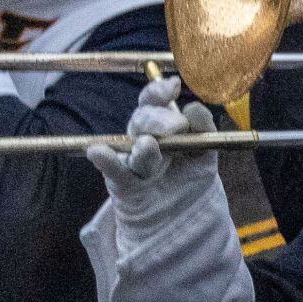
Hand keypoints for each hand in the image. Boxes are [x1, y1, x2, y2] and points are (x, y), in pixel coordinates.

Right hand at [86, 77, 218, 215]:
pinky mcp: (122, 184)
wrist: (186, 215)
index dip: (159, 92)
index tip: (174, 86)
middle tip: (176, 127)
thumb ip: (203, 128)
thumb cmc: (191, 175)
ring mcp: (130, 160)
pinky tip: (98, 152)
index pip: (152, 102)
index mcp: (160, 125)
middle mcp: (141, 138)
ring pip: (132, 146)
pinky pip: (113, 171)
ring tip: (150, 145)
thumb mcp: (204, 150)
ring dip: (142, 145)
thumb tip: (194, 107)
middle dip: (157, 119)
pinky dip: (107, 161)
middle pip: (141, 120)